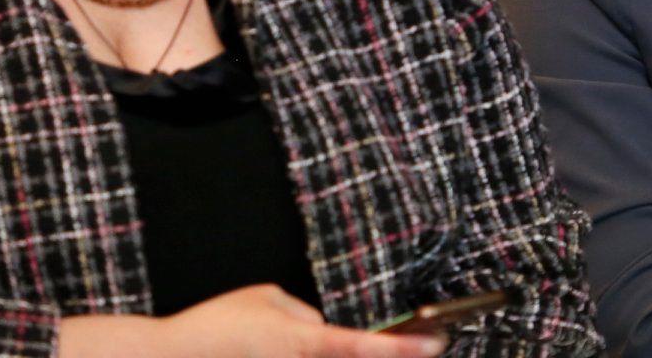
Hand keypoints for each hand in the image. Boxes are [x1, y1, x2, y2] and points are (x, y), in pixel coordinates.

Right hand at [163, 285, 446, 357]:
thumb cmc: (216, 328)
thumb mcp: (268, 299)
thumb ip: (304, 313)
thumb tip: (322, 326)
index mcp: (305, 341)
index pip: (365, 346)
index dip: (405, 348)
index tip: (436, 344)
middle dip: (379, 353)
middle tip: (407, 340)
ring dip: (327, 347)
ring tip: (270, 330)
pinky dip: (303, 351)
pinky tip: (264, 342)